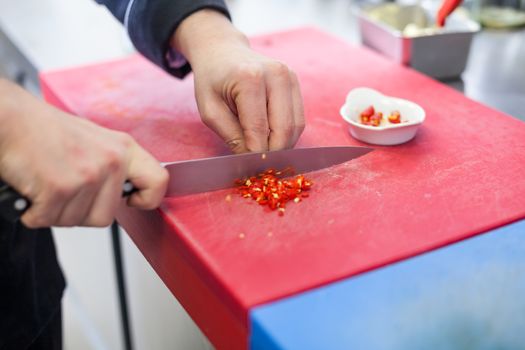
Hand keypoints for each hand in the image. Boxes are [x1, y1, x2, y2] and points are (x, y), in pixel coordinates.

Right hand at [0, 79, 167, 227]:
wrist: (11, 119)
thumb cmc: (47, 130)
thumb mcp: (96, 140)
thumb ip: (116, 166)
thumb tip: (129, 193)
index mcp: (124, 149)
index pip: (158, 181)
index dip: (148, 199)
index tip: (133, 201)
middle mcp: (111, 162)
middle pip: (106, 217)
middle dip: (81, 211)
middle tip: (64, 188)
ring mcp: (87, 175)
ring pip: (77, 221)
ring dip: (56, 211)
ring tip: (47, 183)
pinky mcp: (60, 188)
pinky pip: (48, 220)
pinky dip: (34, 213)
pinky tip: (33, 190)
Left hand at [172, 10, 304, 152]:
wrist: (223, 52)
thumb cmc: (212, 81)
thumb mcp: (210, 111)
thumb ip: (231, 136)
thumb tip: (251, 160)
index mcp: (250, 79)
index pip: (259, 130)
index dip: (255, 155)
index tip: (248, 168)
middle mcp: (276, 75)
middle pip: (284, 130)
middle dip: (272, 153)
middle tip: (258, 166)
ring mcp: (289, 77)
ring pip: (296, 127)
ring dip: (282, 146)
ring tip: (263, 151)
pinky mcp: (295, 82)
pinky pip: (299, 119)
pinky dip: (287, 134)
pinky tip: (271, 137)